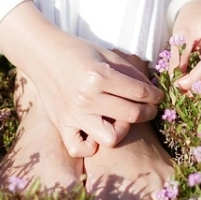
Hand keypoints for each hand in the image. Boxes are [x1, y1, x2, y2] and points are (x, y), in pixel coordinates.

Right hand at [0, 1, 163, 156]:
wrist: (42, 54)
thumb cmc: (78, 51)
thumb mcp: (107, 54)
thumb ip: (131, 72)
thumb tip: (151, 89)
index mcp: (99, 77)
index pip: (140, 93)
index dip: (155, 95)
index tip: (158, 96)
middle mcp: (87, 98)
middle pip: (132, 115)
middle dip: (149, 112)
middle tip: (149, 107)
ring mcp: (74, 115)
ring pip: (111, 138)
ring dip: (123, 130)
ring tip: (123, 119)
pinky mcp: (62, 125)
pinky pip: (79, 148)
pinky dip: (90, 146)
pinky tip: (96, 132)